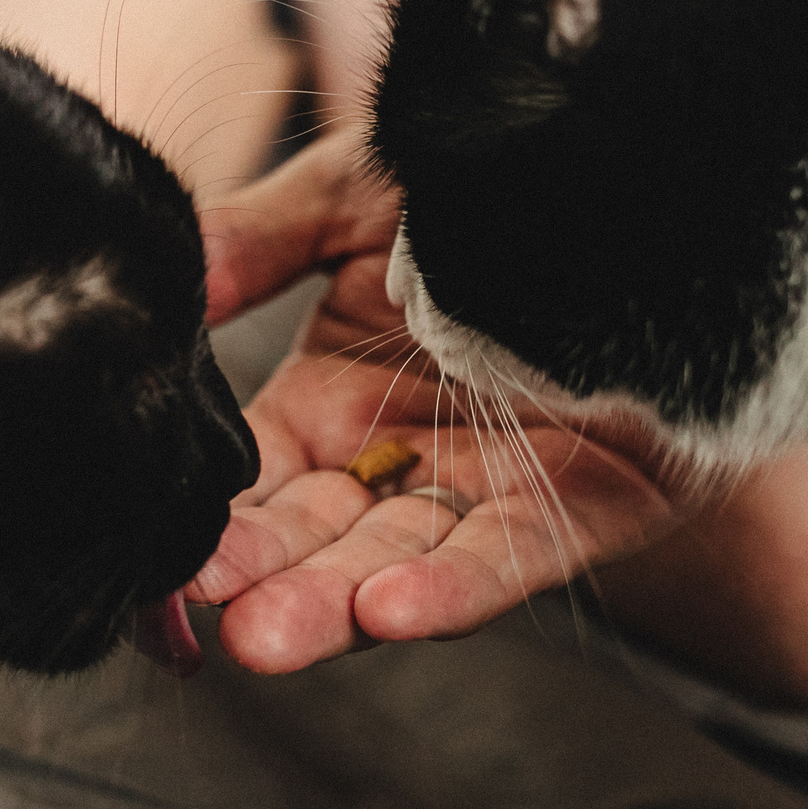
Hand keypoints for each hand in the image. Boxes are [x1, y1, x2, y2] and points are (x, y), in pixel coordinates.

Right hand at [190, 133, 679, 672]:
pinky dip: (456, 587)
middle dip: (267, 582)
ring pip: (405, 564)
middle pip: (321, 542)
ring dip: (336, 606)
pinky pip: (517, 555)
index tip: (171, 551)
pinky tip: (394, 608)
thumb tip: (178, 277)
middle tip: (210, 609)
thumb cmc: (486, 180)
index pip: (255, 482)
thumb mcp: (353, 194)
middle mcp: (404, 460)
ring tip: (269, 638)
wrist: (636, 170)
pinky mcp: (593, 504)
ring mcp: (494, 489)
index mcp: (332, 402)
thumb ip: (260, 237)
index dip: (216, 518)